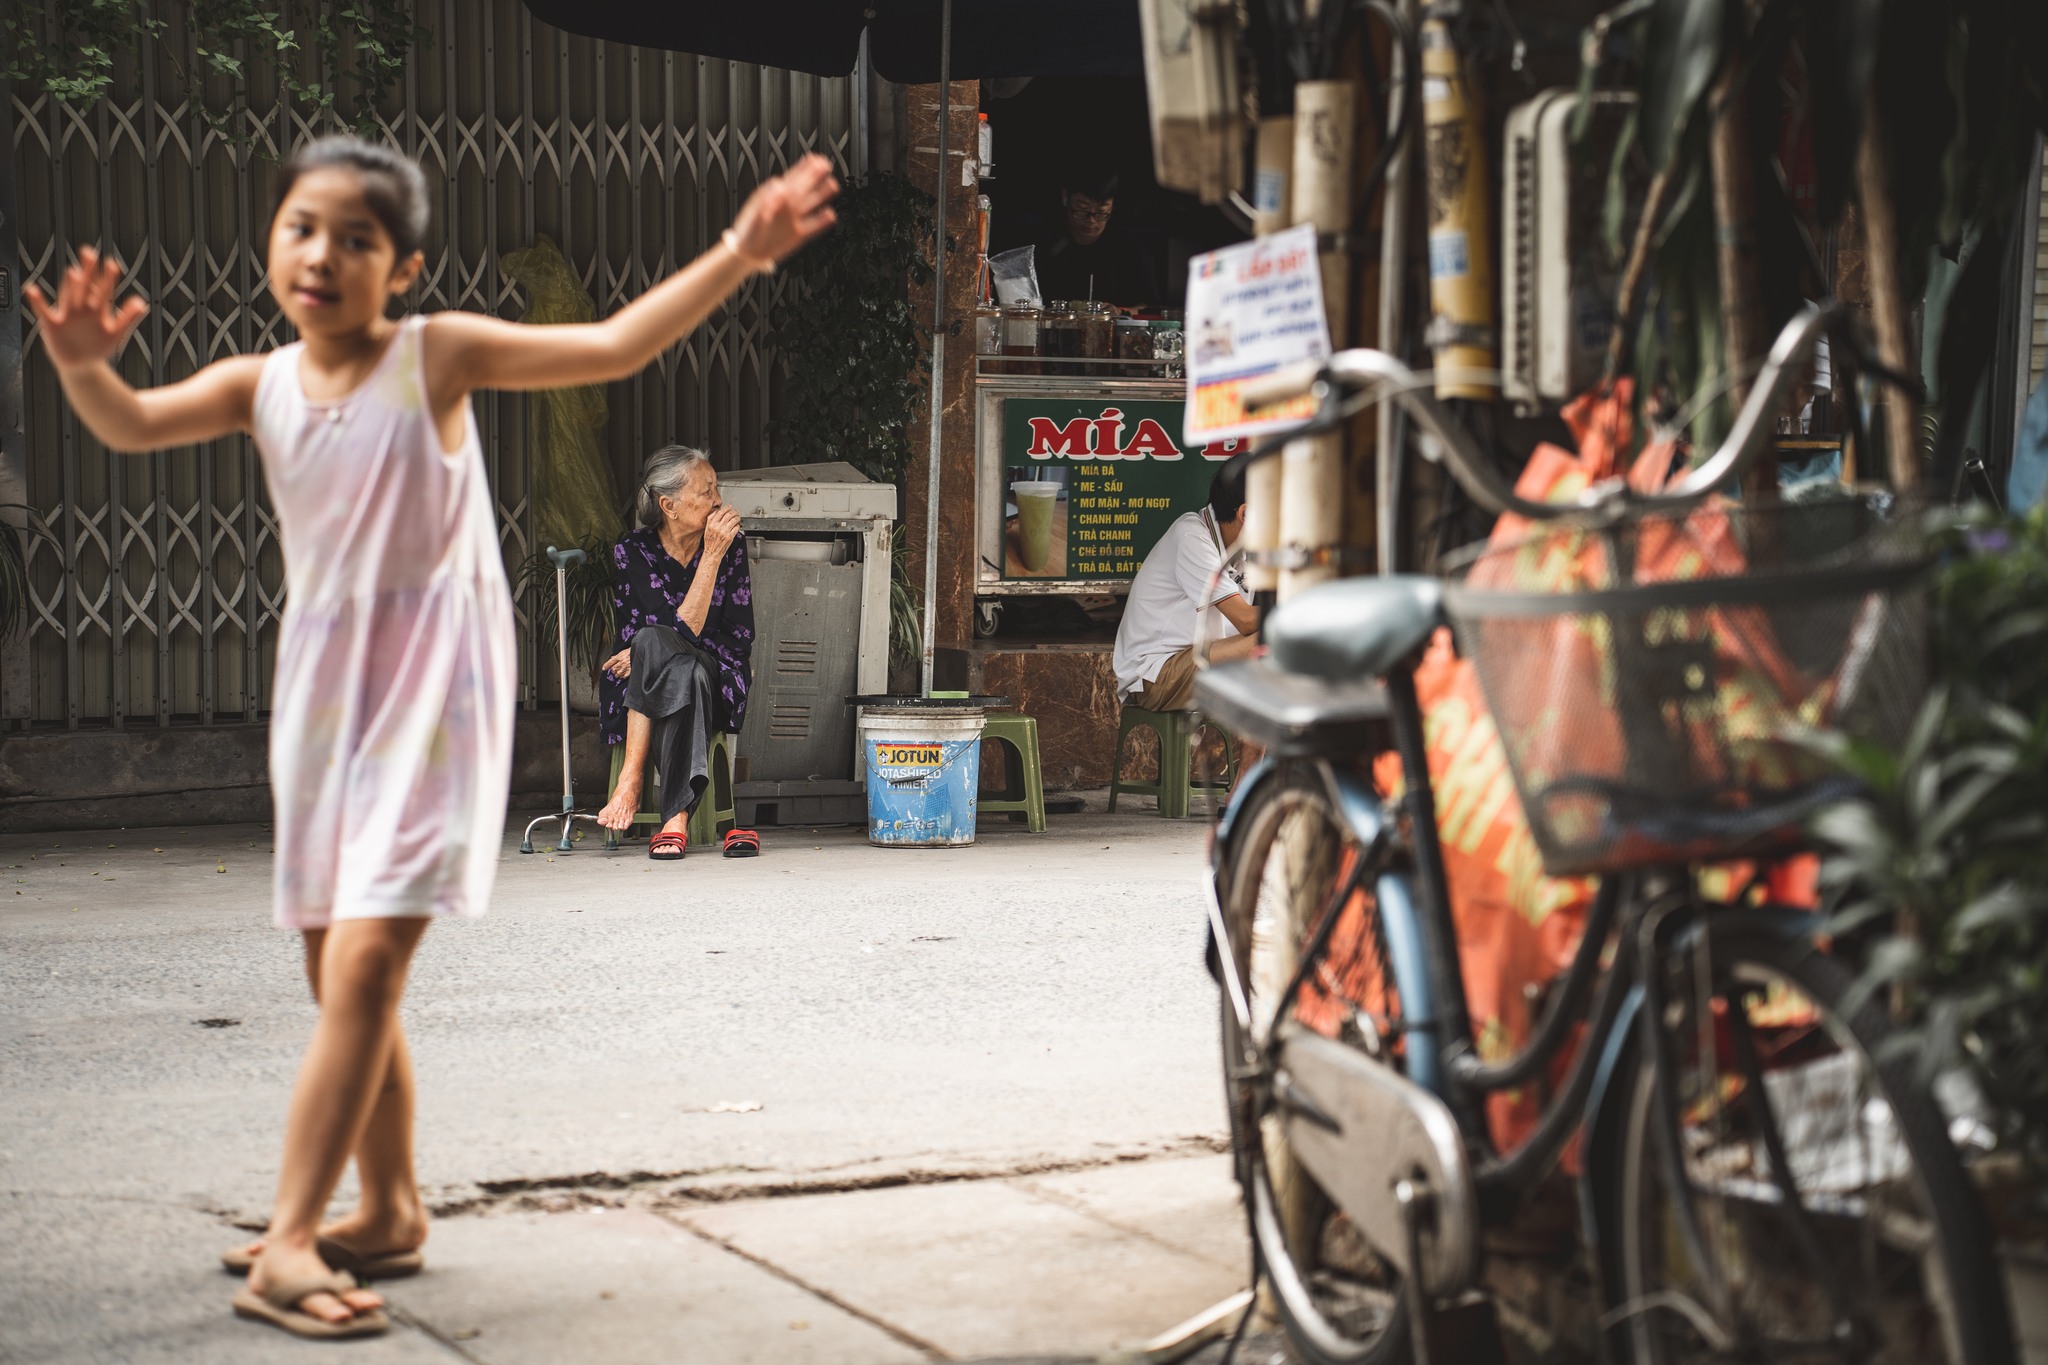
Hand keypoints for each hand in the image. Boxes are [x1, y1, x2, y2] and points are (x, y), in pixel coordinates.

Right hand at [24, 245, 149, 371]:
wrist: (82, 366)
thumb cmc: (98, 347)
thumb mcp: (116, 333)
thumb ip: (128, 318)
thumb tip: (142, 302)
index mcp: (97, 309)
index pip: (102, 289)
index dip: (107, 277)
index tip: (112, 263)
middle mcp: (81, 308)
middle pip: (85, 287)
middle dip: (87, 272)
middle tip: (89, 253)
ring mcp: (66, 315)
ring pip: (68, 297)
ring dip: (70, 285)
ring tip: (73, 272)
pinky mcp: (52, 326)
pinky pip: (43, 312)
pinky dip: (37, 302)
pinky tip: (32, 289)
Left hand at [602, 648, 630, 680]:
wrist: (639, 653)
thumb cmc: (632, 652)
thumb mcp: (623, 652)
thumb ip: (617, 656)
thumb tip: (612, 658)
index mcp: (619, 657)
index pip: (610, 662)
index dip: (606, 666)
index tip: (604, 668)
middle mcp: (621, 663)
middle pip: (613, 669)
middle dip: (613, 670)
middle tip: (614, 670)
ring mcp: (625, 668)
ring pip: (617, 674)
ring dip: (617, 674)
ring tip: (618, 672)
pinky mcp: (630, 672)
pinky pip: (624, 676)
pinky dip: (622, 676)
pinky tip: (623, 675)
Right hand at [702, 504, 741, 560]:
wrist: (712, 552)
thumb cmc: (709, 541)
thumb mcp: (707, 529)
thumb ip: (711, 519)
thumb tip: (717, 511)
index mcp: (711, 524)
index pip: (720, 512)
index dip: (726, 508)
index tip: (729, 506)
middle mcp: (718, 527)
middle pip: (728, 515)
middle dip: (734, 511)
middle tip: (736, 511)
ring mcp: (724, 532)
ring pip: (734, 520)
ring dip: (737, 517)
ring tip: (738, 517)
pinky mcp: (730, 537)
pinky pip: (736, 527)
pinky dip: (738, 525)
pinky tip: (737, 525)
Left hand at [728, 155, 839, 266]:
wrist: (747, 252)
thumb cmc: (747, 229)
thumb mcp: (754, 211)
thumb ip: (768, 197)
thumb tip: (779, 184)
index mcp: (776, 197)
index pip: (793, 177)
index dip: (804, 167)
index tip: (814, 158)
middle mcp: (787, 206)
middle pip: (805, 187)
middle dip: (815, 175)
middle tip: (826, 165)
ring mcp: (794, 220)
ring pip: (812, 203)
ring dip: (822, 194)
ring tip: (832, 185)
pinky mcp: (798, 235)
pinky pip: (814, 226)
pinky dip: (823, 221)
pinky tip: (830, 214)